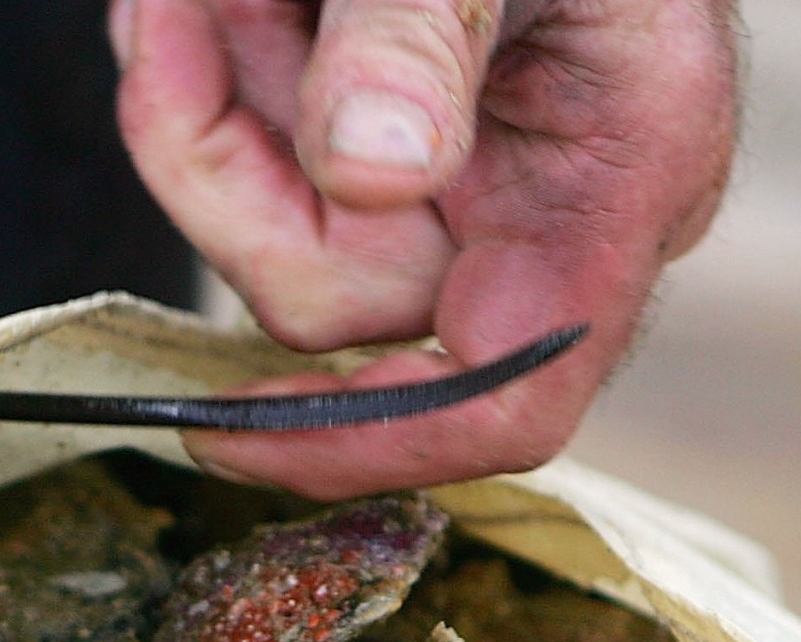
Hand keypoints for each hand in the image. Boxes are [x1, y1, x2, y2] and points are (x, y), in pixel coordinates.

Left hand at [113, 0, 735, 494]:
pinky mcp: (385, 140)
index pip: (505, 392)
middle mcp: (545, 204)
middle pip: (334, 299)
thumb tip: (373, 176)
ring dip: (203, 106)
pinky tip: (205, 0)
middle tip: (179, 18)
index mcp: (622, 174)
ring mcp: (464, 176)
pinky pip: (263, 168)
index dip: (364, 438)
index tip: (222, 426)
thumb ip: (425, 36)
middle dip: (222, 169)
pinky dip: (209, 81)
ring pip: (274, 229)